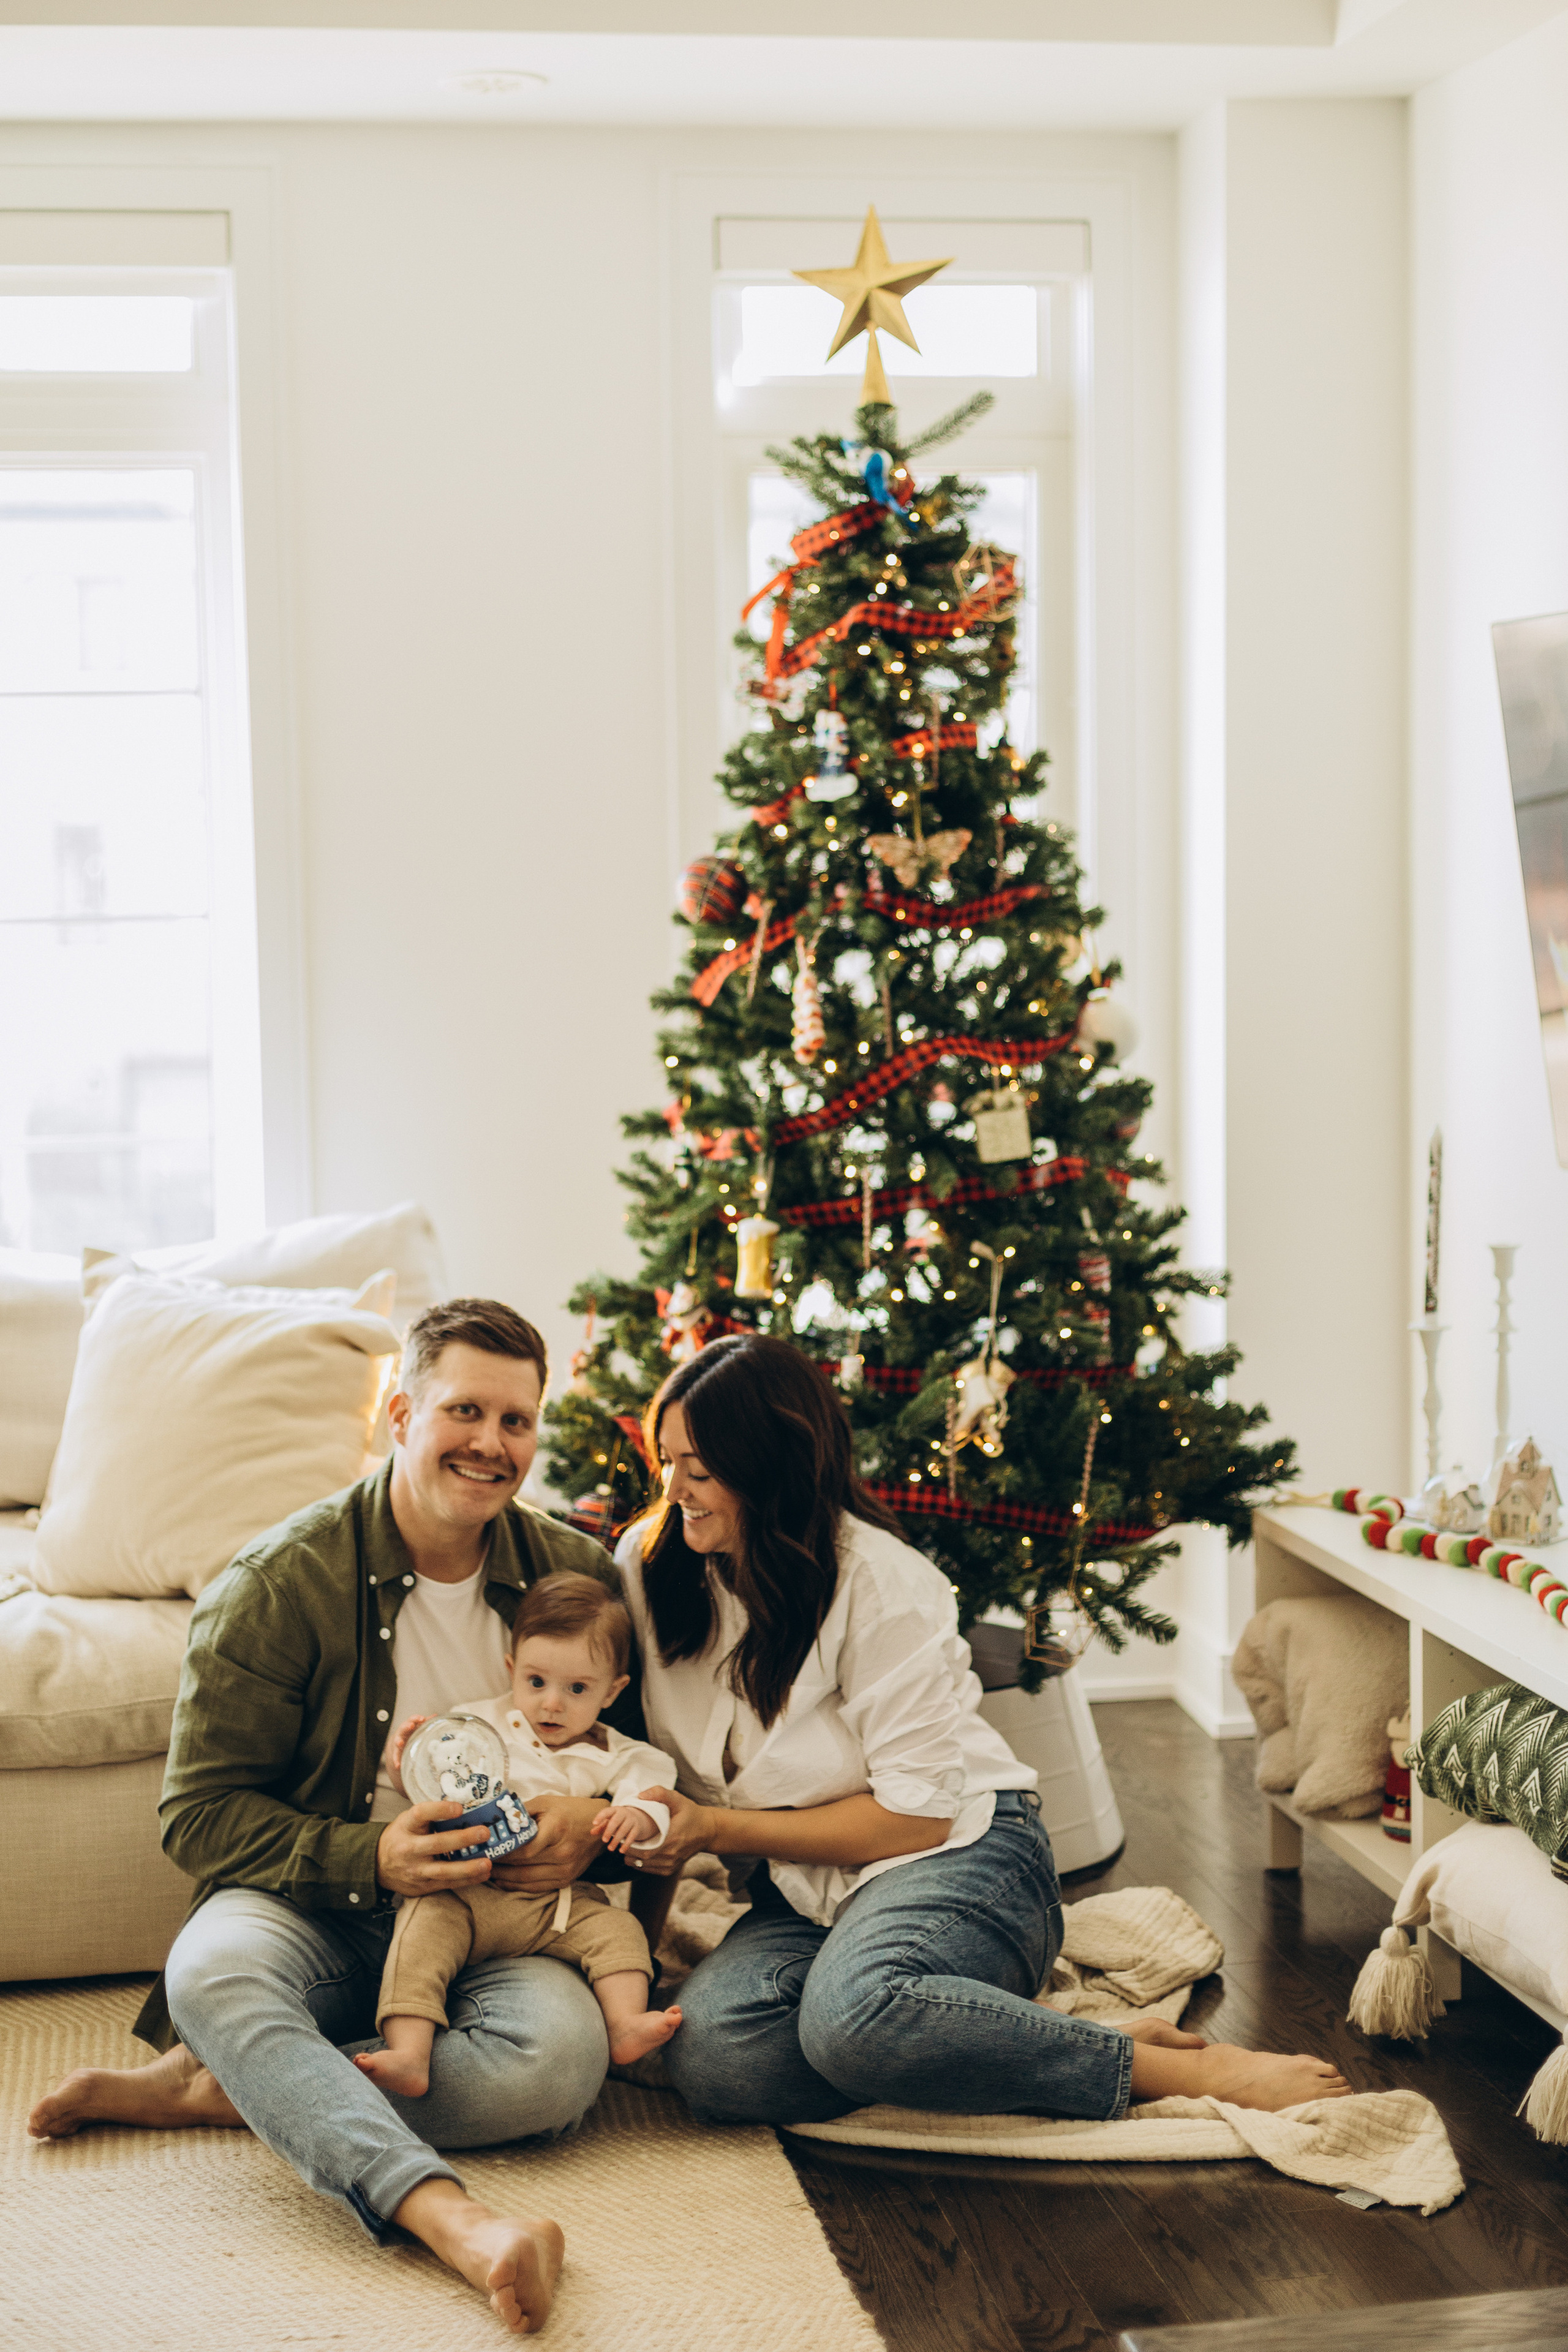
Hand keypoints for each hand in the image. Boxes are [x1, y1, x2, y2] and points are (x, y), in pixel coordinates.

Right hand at [375, 1801, 493, 1896]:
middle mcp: (409, 1848)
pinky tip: (482, 1874)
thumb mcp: (408, 1820)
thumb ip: (431, 1816)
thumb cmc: (402, 1836)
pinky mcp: (422, 1886)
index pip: (421, 1814)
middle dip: (462, 1839)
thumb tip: (465, 1806)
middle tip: (484, 1833)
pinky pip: (447, 1884)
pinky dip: (466, 1880)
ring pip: (443, 1871)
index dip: (440, 1810)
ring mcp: (415, 1870)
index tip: (459, 1808)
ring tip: (487, 1863)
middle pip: (437, 1844)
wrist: (377, 1864)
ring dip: (467, 1868)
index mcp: (406, 1826)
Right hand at [386, 1713, 429, 1795]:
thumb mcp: (418, 1727)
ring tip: (400, 1743)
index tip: (422, 1719)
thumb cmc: (411, 1733)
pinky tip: (398, 1765)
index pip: (412, 1719)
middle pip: (404, 1727)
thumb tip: (436, 1716)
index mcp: (409, 1725)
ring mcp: (399, 1741)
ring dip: (399, 1741)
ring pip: (398, 1740)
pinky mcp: (396, 1751)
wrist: (400, 1743)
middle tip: (411, 1725)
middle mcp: (403, 1732)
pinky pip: (396, 1756)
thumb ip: (425, 1722)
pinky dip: (396, 1760)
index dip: (417, 1718)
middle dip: (407, 1726)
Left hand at [486, 1793, 603, 1892]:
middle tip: (480, 1861)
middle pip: (522, 1866)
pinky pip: (536, 1888)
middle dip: (498, 1865)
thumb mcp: (546, 1803)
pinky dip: (517, 1886)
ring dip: (504, 1878)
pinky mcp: (566, 1880)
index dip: (502, 1852)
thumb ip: (522, 1812)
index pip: (523, 1849)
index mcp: (557, 1829)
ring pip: (527, 1880)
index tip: (486, 1849)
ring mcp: (566, 1869)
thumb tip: (497, 1820)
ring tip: (487, 1871)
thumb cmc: (570, 1810)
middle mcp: (563, 1853)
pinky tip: (503, 1881)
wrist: (600, 1828)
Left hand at [593, 1803, 659, 1854]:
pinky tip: (621, 1851)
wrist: (636, 1817)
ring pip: (624, 1830)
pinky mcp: (637, 1828)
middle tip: (604, 1840)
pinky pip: (632, 1836)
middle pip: (616, 1821)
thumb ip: (600, 1826)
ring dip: (616, 1840)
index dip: (600, 1817)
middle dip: (609, 1831)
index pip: (606, 1811)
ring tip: (610, 1849)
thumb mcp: (609, 1821)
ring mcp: (631, 1820)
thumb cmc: (617, 1820)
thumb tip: (591, 1832)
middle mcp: (623, 1813)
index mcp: (614, 1810)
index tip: (594, 1823)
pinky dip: (626, 1844)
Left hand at [620, 1788, 715, 1877]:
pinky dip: (641, 1863)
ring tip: (626, 1846)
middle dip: (628, 1852)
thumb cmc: (691, 1813)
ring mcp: (672, 1864)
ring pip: (645, 1866)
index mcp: (672, 1838)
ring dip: (632, 1859)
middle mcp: (672, 1855)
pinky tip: (636, 1854)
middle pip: (642, 1860)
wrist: (708, 1830)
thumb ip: (659, 1793)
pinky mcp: (671, 1869)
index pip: (644, 1850)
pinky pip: (651, 1870)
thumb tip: (640, 1796)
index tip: (622, 1836)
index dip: (629, 1846)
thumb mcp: (678, 1799)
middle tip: (619, 1840)